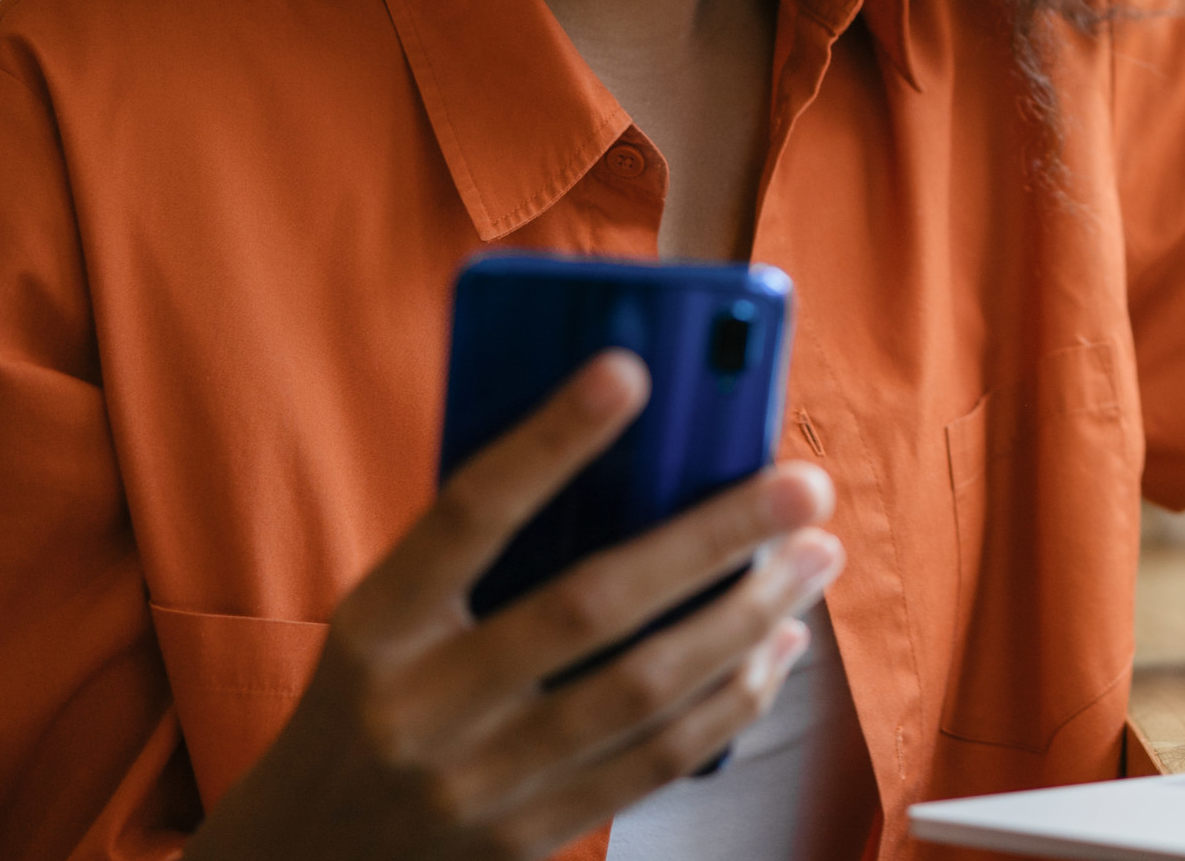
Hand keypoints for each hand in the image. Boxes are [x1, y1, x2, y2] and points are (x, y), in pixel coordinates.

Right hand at [185, 351, 840, 860]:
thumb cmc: (368, 704)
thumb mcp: (383, 624)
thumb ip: (476, 556)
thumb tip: (630, 456)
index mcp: (373, 625)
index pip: (467, 512)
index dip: (550, 440)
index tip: (631, 370)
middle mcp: (418, 707)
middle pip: (589, 605)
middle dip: (713, 536)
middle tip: (802, 485)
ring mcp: (474, 785)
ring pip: (643, 689)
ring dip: (748, 616)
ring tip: (815, 558)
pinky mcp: (525, 840)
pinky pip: (654, 762)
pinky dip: (732, 698)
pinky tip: (777, 645)